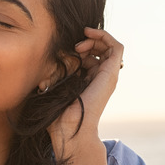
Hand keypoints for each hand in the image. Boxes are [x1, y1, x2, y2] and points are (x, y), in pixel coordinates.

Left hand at [48, 27, 123, 156]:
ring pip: (110, 46)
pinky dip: (105, 36)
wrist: (70, 129)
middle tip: (74, 47)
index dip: (80, 48)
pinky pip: (117, 47)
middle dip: (88, 41)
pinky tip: (89, 34)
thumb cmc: (59, 115)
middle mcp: (102, 77)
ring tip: (80, 44)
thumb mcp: (54, 88)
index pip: (91, 56)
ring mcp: (108, 75)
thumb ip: (55, 76)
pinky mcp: (111, 73)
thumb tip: (47, 69)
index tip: (67, 50)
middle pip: (102, 49)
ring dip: (96, 38)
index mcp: (90, 81)